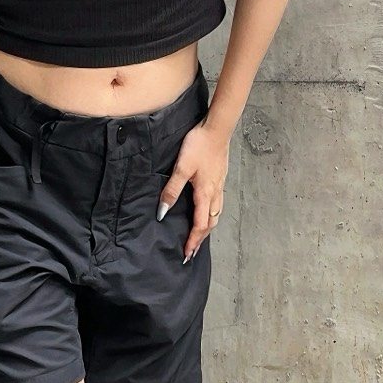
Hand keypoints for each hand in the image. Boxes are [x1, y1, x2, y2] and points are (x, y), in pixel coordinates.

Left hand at [157, 119, 228, 262]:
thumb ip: (171, 191)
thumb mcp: (181, 168)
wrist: (217, 129)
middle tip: (191, 250)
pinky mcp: (220, 178)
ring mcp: (220, 185)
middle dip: (201, 238)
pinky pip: (218, 203)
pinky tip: (206, 211)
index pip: (200, 225)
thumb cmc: (199, 146)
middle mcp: (215, 193)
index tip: (186, 253)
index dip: (193, 241)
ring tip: (199, 236)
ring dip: (207, 228)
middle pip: (210, 223)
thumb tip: (162, 213)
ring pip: (216, 214)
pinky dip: (211, 214)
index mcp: (205, 193)